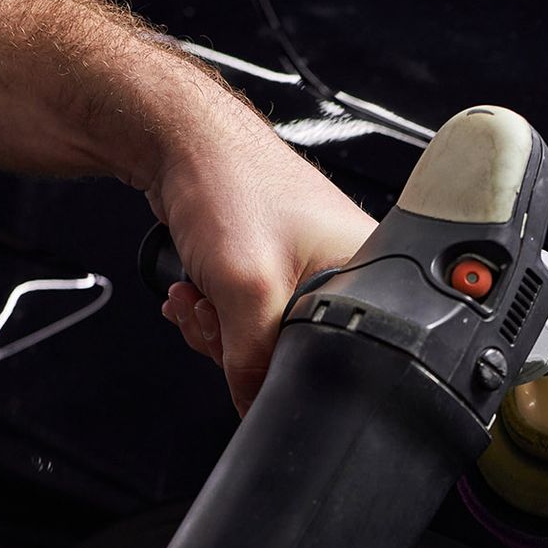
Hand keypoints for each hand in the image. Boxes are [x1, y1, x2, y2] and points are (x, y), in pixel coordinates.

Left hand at [149, 113, 374, 413]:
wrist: (180, 141)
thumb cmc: (228, 184)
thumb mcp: (248, 291)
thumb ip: (255, 364)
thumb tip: (255, 406)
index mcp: (367, 272)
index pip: (341, 358)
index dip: (285, 367)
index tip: (246, 347)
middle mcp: (345, 271)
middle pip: (296, 353)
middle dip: (238, 344)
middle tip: (217, 313)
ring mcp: (307, 268)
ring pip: (264, 339)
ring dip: (218, 327)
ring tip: (199, 294)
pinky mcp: (275, 266)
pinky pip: (248, 318)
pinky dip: (214, 312)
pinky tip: (195, 290)